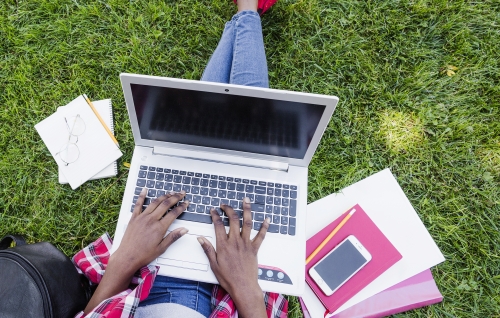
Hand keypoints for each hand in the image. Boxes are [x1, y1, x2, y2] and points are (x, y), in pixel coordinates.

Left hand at [84, 189, 188, 313]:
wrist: (127, 257)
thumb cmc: (144, 255)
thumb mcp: (162, 248)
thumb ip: (173, 237)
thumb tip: (185, 229)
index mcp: (160, 227)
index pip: (174, 213)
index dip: (182, 206)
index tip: (187, 202)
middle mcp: (151, 219)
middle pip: (166, 204)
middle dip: (175, 197)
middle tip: (182, 193)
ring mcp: (142, 217)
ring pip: (155, 202)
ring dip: (164, 196)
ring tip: (171, 192)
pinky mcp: (134, 218)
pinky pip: (138, 204)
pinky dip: (142, 196)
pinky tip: (145, 190)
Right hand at [197, 197, 268, 316]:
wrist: (243, 287)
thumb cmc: (228, 278)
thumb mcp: (213, 264)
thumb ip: (207, 249)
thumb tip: (200, 238)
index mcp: (224, 245)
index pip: (218, 225)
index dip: (215, 215)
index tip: (213, 210)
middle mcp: (235, 242)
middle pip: (233, 219)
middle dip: (229, 209)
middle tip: (225, 204)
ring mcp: (246, 244)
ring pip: (247, 223)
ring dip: (247, 210)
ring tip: (246, 201)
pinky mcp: (255, 248)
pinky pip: (261, 235)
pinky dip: (264, 226)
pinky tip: (267, 219)